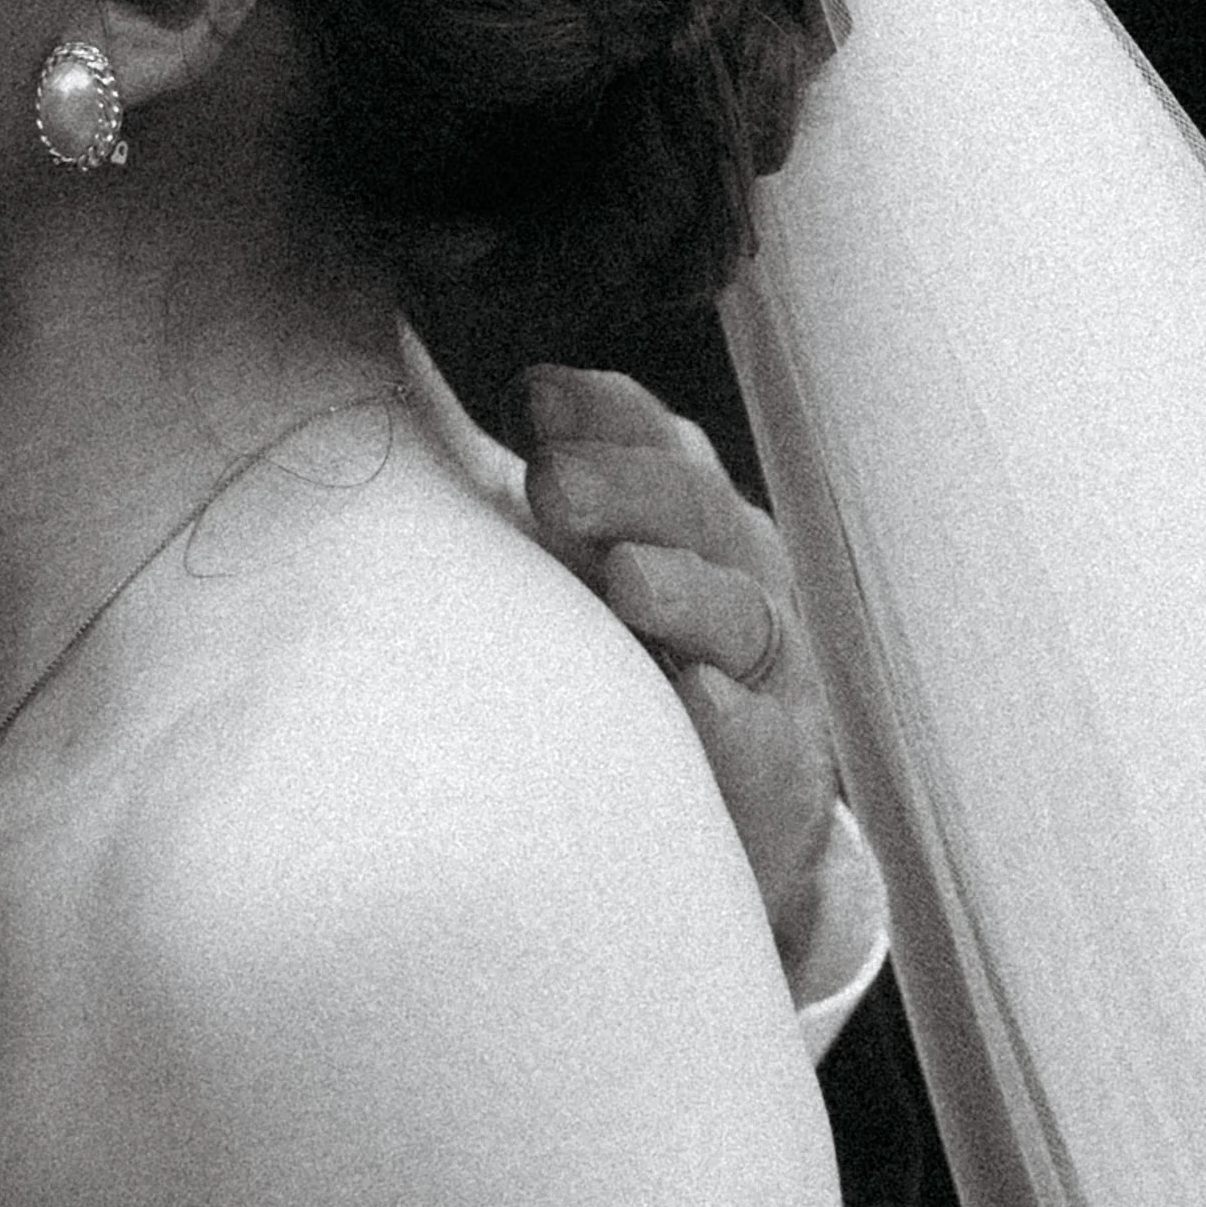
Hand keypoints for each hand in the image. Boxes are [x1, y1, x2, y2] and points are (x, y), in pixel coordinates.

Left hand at [519, 365, 839, 962]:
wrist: (724, 803)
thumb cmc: (624, 662)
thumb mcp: (578, 569)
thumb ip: (537, 501)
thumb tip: (427, 425)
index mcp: (682, 507)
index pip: (651, 438)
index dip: (602, 412)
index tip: (532, 403)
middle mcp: (732, 567)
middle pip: (692, 509)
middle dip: (624, 489)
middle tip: (551, 483)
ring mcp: (761, 662)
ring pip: (735, 610)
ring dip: (679, 591)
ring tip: (626, 578)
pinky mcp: (778, 759)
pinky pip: (763, 735)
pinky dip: (732, 717)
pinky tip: (698, 697)